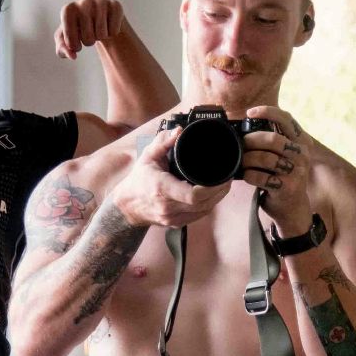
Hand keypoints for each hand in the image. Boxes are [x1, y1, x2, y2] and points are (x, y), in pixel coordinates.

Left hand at [54, 0, 128, 58]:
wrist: (98, 13)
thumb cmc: (80, 26)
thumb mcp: (67, 39)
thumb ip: (62, 49)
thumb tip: (72, 56)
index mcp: (68, 10)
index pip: (71, 41)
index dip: (76, 46)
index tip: (76, 38)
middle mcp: (84, 2)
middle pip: (88, 39)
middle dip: (89, 41)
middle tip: (90, 31)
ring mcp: (100, 2)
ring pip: (102, 35)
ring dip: (101, 36)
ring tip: (98, 27)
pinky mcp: (115, 5)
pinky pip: (114, 31)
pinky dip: (112, 32)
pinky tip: (108, 23)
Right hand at [110, 128, 227, 227]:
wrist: (127, 206)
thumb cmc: (138, 180)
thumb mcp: (147, 157)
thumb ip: (163, 142)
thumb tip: (179, 131)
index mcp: (162, 189)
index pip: (193, 195)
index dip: (212, 188)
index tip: (222, 178)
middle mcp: (168, 207)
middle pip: (203, 204)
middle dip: (220, 192)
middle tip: (229, 179)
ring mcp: (172, 218)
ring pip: (203, 212)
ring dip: (217, 199)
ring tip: (224, 186)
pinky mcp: (175, 224)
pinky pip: (197, 216)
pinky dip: (208, 206)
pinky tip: (213, 196)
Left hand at [240, 105, 312, 235]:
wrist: (292, 209)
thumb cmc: (283, 177)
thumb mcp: (285, 155)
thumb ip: (274, 140)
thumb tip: (246, 124)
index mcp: (302, 142)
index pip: (287, 119)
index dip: (268, 112)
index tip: (250, 112)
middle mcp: (303, 155)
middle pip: (274, 139)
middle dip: (252, 140)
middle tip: (242, 144)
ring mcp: (297, 172)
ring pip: (267, 158)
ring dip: (248, 159)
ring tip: (242, 161)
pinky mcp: (288, 188)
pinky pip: (262, 178)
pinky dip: (250, 175)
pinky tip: (246, 175)